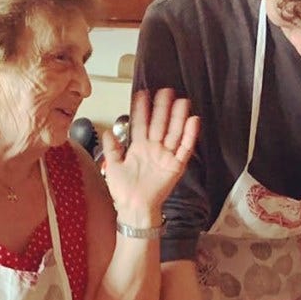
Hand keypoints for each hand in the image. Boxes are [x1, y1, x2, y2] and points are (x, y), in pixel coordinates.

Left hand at [101, 88, 198, 221]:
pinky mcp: (176, 166)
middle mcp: (154, 148)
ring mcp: (166, 156)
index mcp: (138, 147)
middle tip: (166, 91)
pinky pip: (185, 149)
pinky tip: (193, 121)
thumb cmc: (123, 191)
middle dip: (162, 107)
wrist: (134, 209)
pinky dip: (190, 136)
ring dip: (178, 117)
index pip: (141, 123)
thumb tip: (107, 131)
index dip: (142, 109)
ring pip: (174, 132)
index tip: (143, 93)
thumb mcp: (113, 167)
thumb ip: (111, 149)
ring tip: (181, 101)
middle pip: (160, 123)